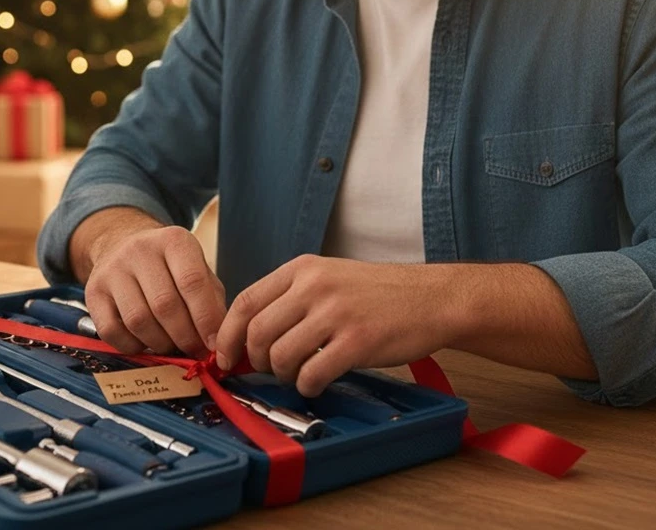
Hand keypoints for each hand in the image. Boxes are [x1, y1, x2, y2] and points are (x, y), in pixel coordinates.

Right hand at [84, 225, 226, 358]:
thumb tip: (218, 341)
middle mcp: (140, 249)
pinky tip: (145, 343)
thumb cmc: (170, 266)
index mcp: (174, 240)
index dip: (206, 319)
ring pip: (138, 321)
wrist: (123, 244)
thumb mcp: (197, 268)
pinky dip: (132, 346)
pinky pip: (111, 331)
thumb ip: (211, 301)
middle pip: (165, 305)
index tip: (214, 344)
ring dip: (160, 344)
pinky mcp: (93, 291)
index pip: (192, 282)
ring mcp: (113, 269)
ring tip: (171, 345)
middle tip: (194, 351)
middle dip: (184, 337)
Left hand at [213, 255, 460, 395]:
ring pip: (281, 355)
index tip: (225, 356)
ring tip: (298, 374)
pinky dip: (307, 386)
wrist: (429, 297)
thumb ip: (290, 297)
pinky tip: (318, 382)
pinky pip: (312, 374)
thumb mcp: (328, 277)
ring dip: (283, 375)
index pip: (246, 301)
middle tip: (268, 369)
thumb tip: (249, 333)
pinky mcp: (357, 342)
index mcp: (302, 269)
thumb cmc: (376, 293)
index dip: (228, 334)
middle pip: (258, 332)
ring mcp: (335, 313)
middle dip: (255, 360)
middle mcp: (314, 286)